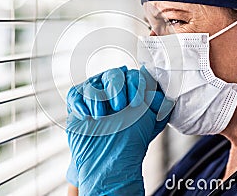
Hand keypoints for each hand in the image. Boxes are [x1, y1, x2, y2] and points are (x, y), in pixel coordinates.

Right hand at [66, 66, 173, 194]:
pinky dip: (80, 103)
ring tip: (101, 117)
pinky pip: (75, 95)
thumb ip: (158, 103)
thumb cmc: (130, 141)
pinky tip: (87, 116)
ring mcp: (93, 96)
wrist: (110, 161)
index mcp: (130, 89)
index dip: (135, 85)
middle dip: (116, 88)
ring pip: (93, 84)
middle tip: (118, 107)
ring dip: (97, 99)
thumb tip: (162, 87)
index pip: (132, 76)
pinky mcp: (77, 105)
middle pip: (112, 75)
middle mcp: (111, 89)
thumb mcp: (151, 121)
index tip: (136, 103)